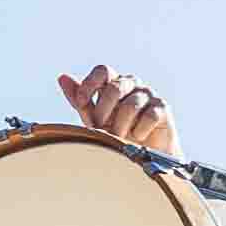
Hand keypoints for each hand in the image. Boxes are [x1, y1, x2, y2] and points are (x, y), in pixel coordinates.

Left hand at [59, 65, 176, 152]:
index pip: (103, 71)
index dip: (90, 84)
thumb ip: (81, 99)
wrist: (144, 155)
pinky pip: (148, 116)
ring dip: (120, 127)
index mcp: (114, 82)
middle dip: (103, 112)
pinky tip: (138, 138)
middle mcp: (132, 84)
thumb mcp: (95, 118)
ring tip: (119, 139)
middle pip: (115, 88)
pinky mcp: (163, 108)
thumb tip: (62, 77)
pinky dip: (139, 131)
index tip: (81, 103)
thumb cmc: (118, 134)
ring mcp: (148, 94)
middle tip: (101, 129)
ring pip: (130, 105)